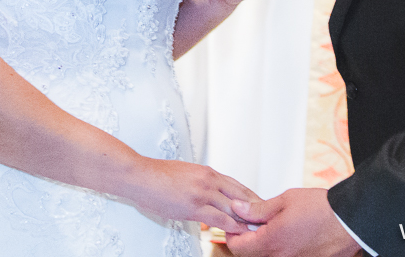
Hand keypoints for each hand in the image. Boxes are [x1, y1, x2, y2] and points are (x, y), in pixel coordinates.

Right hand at [122, 157, 261, 234]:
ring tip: (259, 229)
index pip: (236, 185)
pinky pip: (220, 218)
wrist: (139, 176)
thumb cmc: (156, 176)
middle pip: (241, 195)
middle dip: (255, 208)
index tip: (258, 206)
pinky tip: (241, 232)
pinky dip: (233, 226)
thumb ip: (198, 183)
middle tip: (266, 218)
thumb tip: (206, 194)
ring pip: (234, 207)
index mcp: (206, 172)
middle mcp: (209, 180)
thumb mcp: (183, 174)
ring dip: (248, 219)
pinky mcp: (194, 206)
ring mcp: (203, 193)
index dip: (250, 197)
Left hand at [225, 189, 361, 256]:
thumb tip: (238, 209)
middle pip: (251, 255)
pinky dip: (282, 249)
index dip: (232, 233)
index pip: (237, 247)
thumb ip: (258, 209)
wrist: (351, 221)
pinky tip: (289, 235)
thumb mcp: (285, 201)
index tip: (236, 222)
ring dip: (265, 244)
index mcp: (272, 242)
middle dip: (248, 239)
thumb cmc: (322, 209)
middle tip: (253, 222)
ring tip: (273, 227)